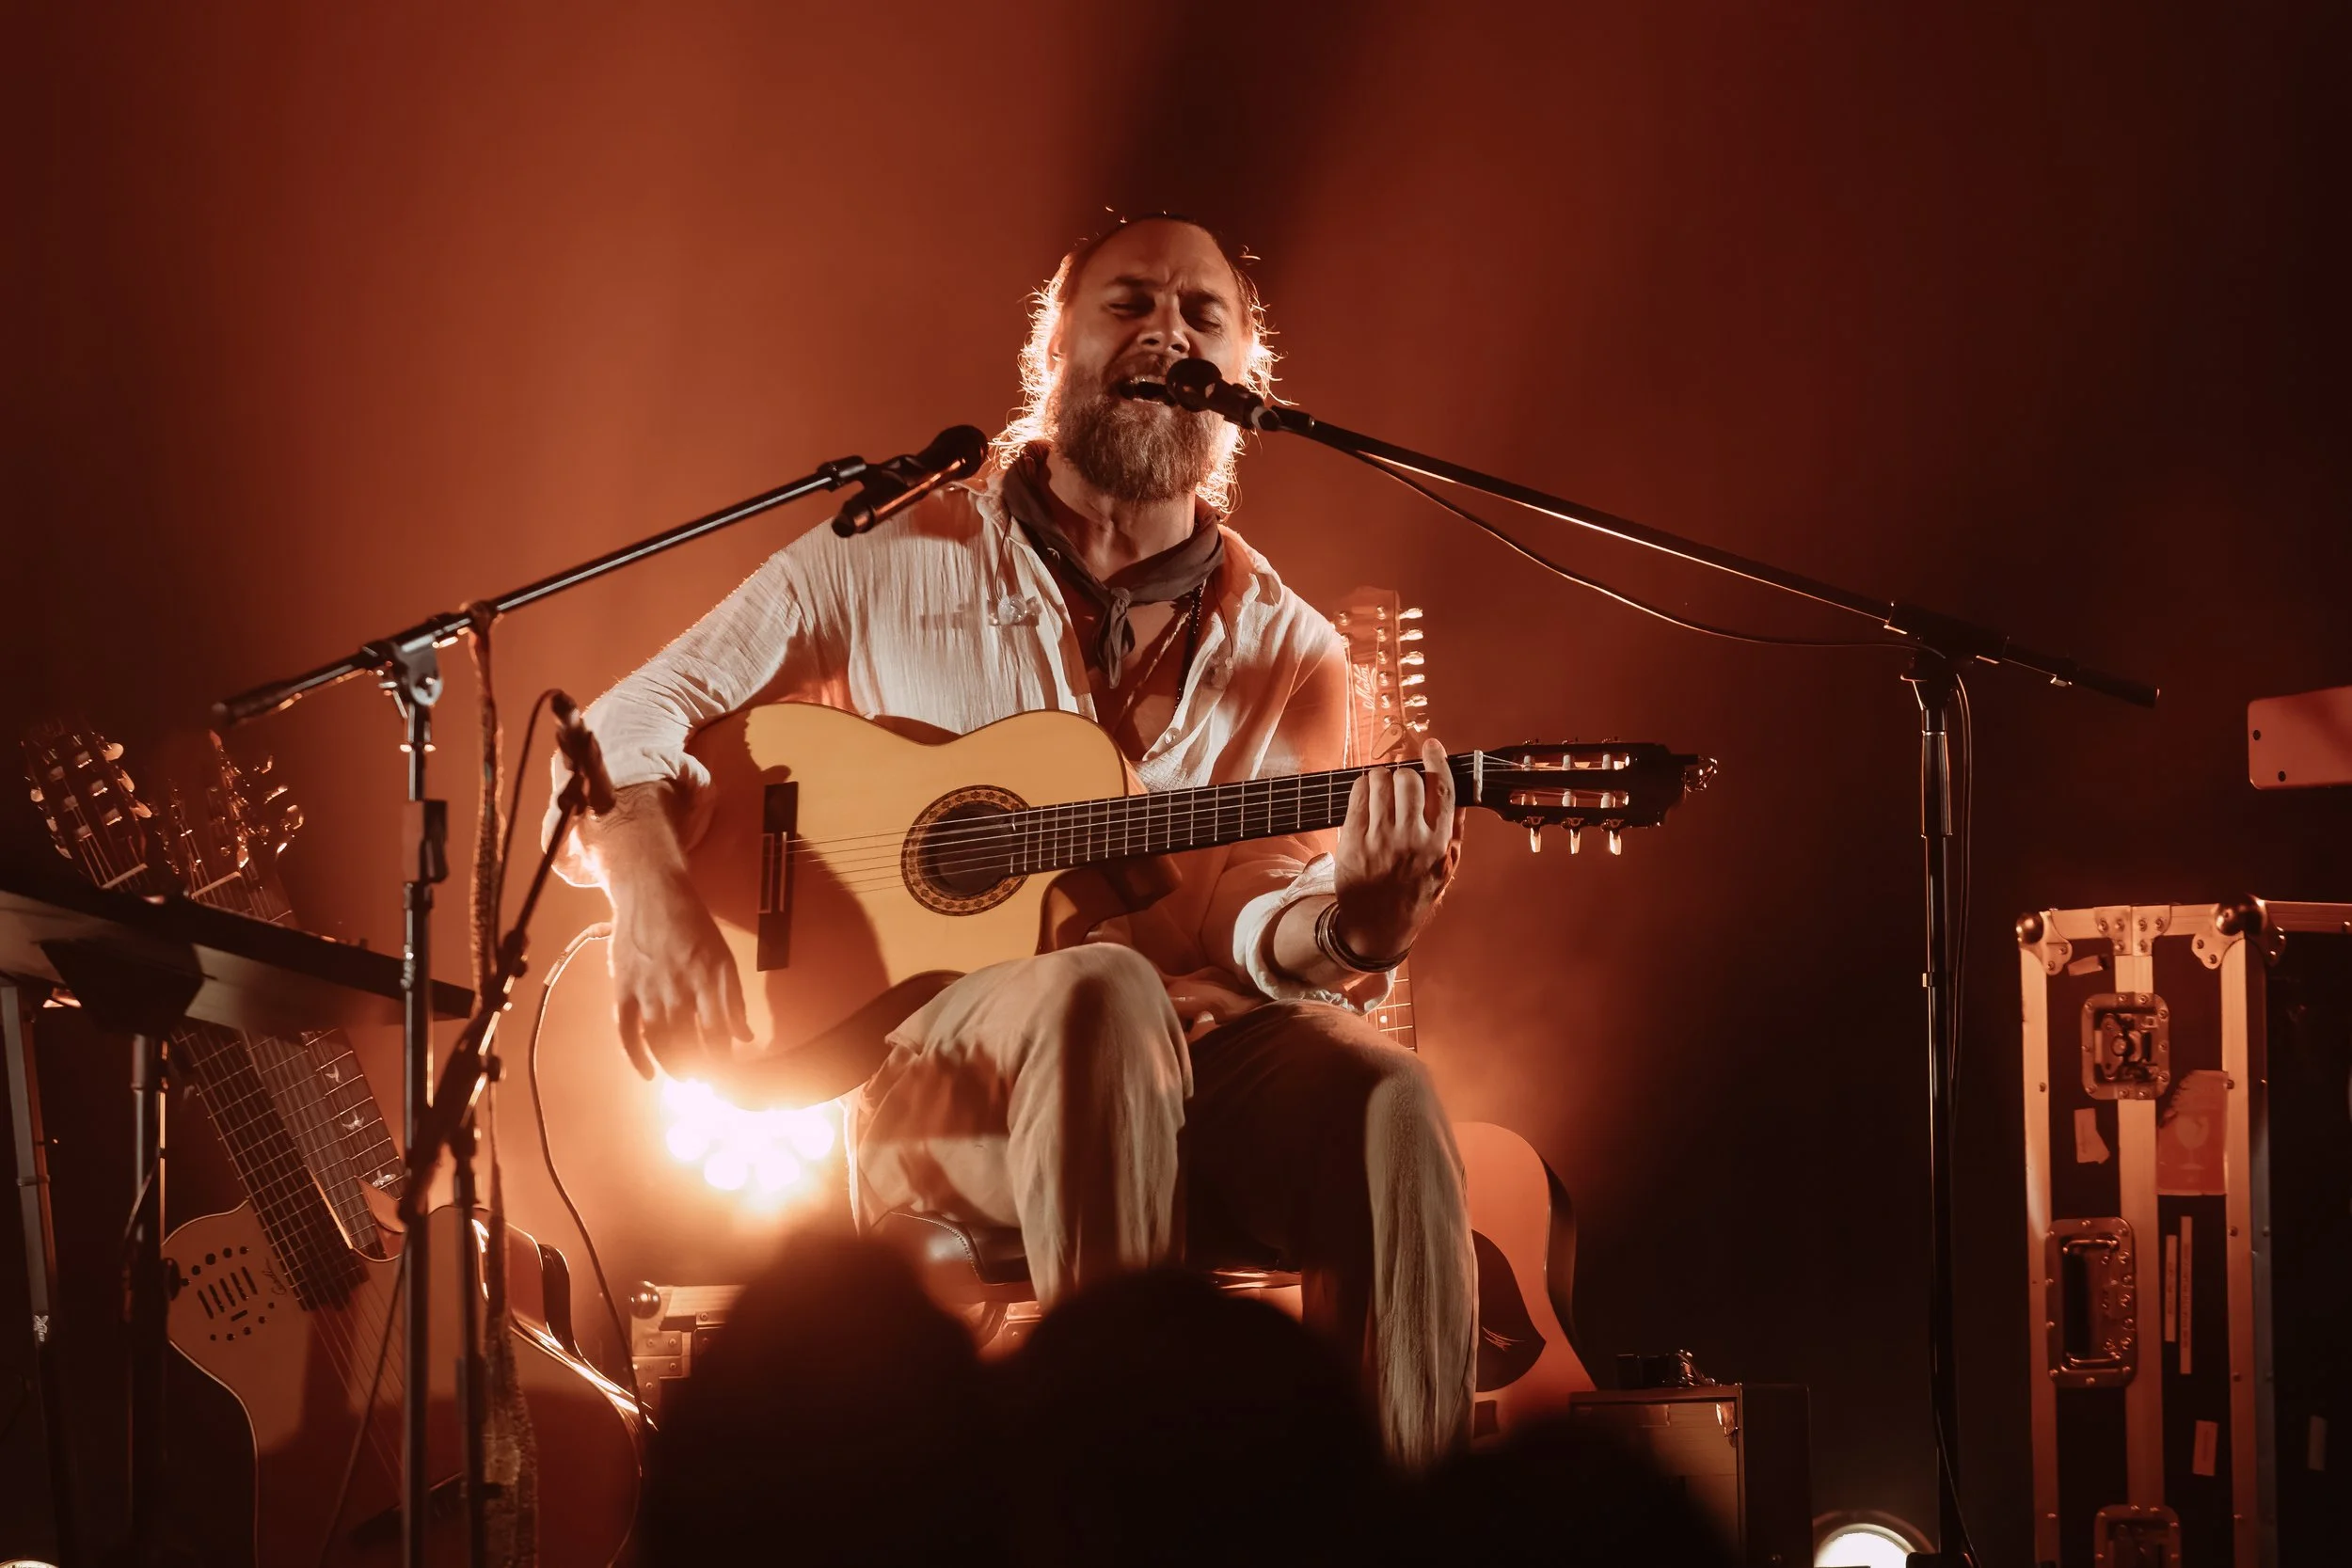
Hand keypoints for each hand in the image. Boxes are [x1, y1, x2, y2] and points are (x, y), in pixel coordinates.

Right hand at [608, 865, 750, 1081]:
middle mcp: (678, 988)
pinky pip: (626, 1031)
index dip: (722, 1062)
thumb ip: (733, 999)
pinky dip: (635, 1057)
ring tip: (684, 1079)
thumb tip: (744, 1037)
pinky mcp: (623, 988)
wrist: (651, 892)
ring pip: (660, 1041)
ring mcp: (647, 990)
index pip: (718, 1034)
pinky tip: (647, 1074)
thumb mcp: (723, 957)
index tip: (727, 1077)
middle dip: (699, 1070)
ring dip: (673, 1066)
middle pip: (689, 1043)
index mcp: (708, 979)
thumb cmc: (692, 924)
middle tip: (706, 1084)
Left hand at [1333, 737, 1464, 962]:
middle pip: (1409, 779)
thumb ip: (1454, 830)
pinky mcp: (1353, 840)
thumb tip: (1460, 793)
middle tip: (1401, 778)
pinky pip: (1358, 794)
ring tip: (1382, 787)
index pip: (1443, 788)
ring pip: (1380, 781)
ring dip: (1382, 776)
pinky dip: (1363, 786)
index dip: (1437, 760)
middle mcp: (1411, 838)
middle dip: (1405, 772)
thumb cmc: (1414, 894)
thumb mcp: (1445, 868)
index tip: (1432, 745)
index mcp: (1439, 843)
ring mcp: (1380, 839)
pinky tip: (1367, 793)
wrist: (1377, 927)